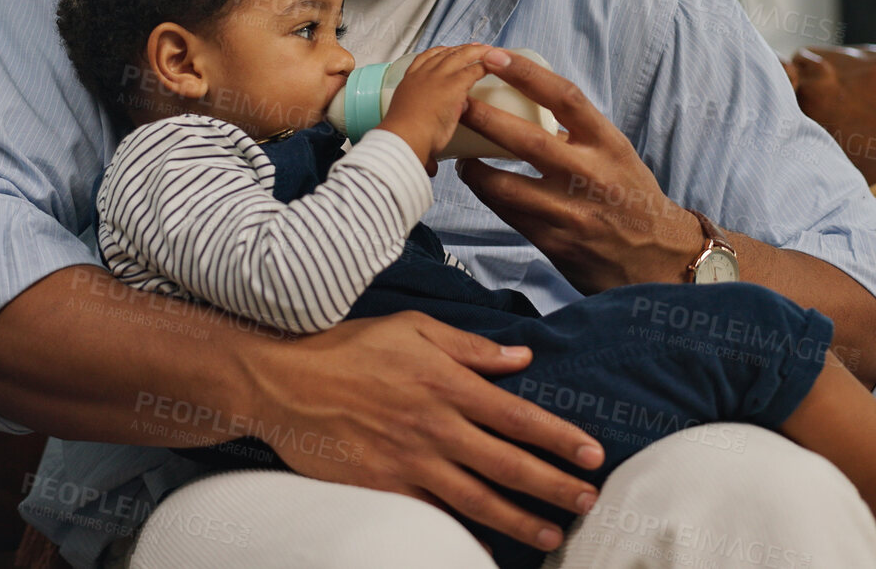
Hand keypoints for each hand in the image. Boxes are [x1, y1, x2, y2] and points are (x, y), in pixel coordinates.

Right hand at [246, 311, 604, 551]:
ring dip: (519, 519)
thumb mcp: (412, 329)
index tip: (593, 454)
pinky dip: (461, 533)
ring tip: (551, 535)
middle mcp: (434, 424)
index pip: (517, 415)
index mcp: (446, 382)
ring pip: (476, 498)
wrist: (282, 381)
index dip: (559, 437)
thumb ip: (469, 347)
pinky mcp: (381, 485)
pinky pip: (431, 514)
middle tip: (589, 500)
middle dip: (553, 484)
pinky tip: (485, 549)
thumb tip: (520, 358)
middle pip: (507, 462)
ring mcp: (407, 459)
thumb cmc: (348, 348)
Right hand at [378, 44, 495, 171]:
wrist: (403, 139)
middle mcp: (423, 75)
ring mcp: (439, 77)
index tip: (447, 53)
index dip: (437, 54)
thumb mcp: (411, 137)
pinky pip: (475, 68)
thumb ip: (425, 150)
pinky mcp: (455, 84)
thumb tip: (431, 168)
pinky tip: (494, 64)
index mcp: (409, 84)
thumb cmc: (402, 142)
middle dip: (460, 49)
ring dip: (475, 51)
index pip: (423, 60)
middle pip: (444, 53)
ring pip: (460, 55)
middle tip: (474, 48)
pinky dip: (486, 64)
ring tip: (488, 50)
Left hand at [455, 49, 704, 293]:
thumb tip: (531, 106)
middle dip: (487, 119)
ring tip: (462, 156)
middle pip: (528, 140)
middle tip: (458, 103)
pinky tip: (478, 186)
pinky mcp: (555, 243)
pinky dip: (489, 197)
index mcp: (608, 144)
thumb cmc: (632, 197)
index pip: (565, 97)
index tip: (495, 57)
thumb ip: (579, 134)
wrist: (658, 257)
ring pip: (507, 186)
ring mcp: (571, 211)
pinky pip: (510, 215)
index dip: (526, 74)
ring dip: (475, 169)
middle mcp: (591, 175)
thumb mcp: (616, 156)